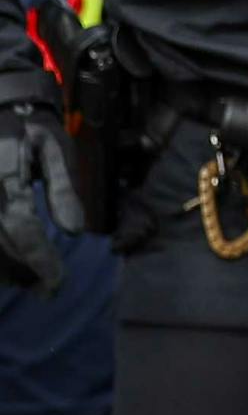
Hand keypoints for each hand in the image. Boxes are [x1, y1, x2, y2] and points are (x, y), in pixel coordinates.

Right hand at [0, 101, 83, 292]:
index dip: (39, 258)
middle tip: (49, 290)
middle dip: (24, 270)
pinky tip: (11, 268)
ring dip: (6, 269)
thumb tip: (75, 232)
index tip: (57, 282)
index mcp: (5, 175)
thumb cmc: (30, 124)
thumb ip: (62, 188)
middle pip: (0, 242)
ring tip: (31, 283)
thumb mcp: (54, 146)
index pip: (21, 227)